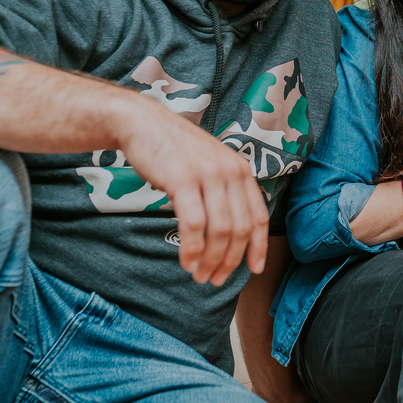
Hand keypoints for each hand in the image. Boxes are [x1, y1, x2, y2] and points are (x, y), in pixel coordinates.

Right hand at [117, 97, 267, 286]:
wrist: (142, 123)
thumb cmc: (174, 150)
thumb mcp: (210, 165)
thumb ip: (225, 191)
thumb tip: (233, 233)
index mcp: (240, 170)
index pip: (259, 216)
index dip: (259, 247)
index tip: (254, 270)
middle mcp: (230, 171)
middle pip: (240, 229)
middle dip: (230, 261)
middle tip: (216, 279)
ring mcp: (208, 175)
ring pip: (220, 230)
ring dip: (211, 260)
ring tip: (201, 276)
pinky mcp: (183, 180)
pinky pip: (194, 224)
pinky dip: (192, 249)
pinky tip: (187, 262)